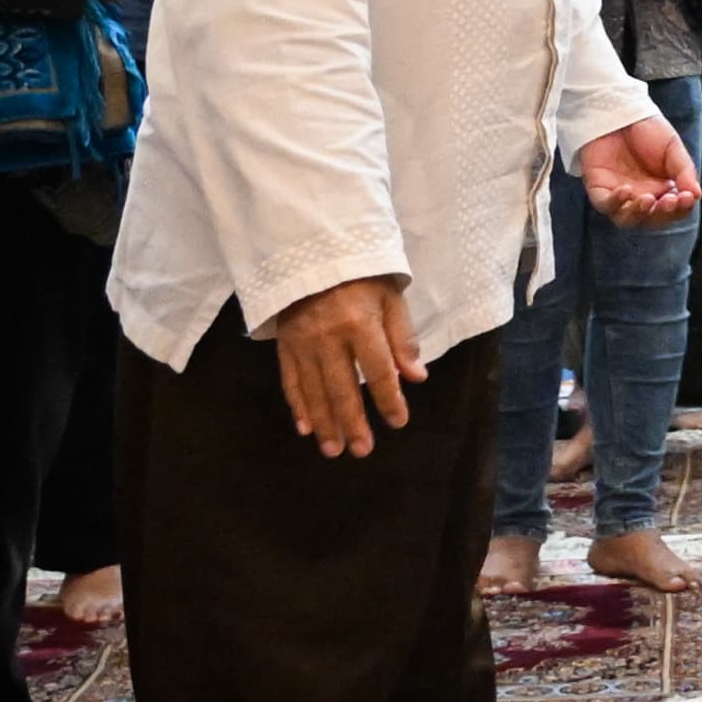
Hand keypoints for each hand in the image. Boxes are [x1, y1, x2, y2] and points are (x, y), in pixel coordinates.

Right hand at [272, 276, 427, 456]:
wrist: (311, 250)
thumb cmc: (361, 275)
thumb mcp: (390, 297)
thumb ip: (402, 338)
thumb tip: (417, 377)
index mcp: (360, 324)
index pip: (378, 371)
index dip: (389, 399)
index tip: (398, 422)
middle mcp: (328, 338)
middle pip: (342, 389)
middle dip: (353, 423)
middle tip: (362, 451)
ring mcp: (302, 344)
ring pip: (313, 391)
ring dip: (324, 423)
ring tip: (334, 450)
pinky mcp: (284, 345)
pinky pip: (289, 381)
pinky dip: (297, 406)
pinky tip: (305, 428)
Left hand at [578, 116, 700, 227]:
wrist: (620, 111)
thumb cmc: (648, 129)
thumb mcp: (673, 148)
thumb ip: (684, 172)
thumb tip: (697, 195)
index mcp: (662, 189)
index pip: (674, 210)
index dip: (681, 209)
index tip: (686, 197)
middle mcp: (642, 195)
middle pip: (652, 219)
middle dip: (662, 214)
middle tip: (668, 201)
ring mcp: (620, 194)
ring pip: (627, 219)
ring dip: (638, 214)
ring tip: (647, 199)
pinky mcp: (599, 188)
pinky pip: (605, 205)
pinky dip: (615, 203)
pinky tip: (625, 190)